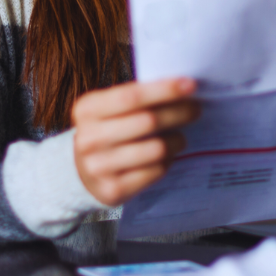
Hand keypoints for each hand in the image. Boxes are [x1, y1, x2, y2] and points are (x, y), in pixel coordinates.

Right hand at [72, 77, 199, 205]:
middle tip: (195, 109)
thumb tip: (182, 89)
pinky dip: (167, 162)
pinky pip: (155, 171)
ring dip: (177, 140)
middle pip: (148, 121)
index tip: (190, 85)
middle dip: (178, 113)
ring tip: (181, 137)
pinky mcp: (113, 190)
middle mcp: (89, 138)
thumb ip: (137, 98)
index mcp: (87, 110)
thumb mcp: (109, 109)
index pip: (132, 96)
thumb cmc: (106, 131)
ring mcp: (99, 166)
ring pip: (156, 149)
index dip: (164, 90)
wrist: (80, 171)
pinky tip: (167, 156)